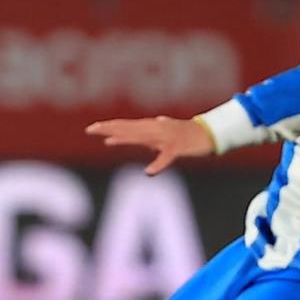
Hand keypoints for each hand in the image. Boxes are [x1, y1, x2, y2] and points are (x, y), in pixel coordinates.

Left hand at [86, 115, 214, 174]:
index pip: (126, 126)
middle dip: (109, 129)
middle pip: (129, 129)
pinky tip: (149, 172)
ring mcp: (166, 138)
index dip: (109, 126)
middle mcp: (155, 130)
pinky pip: (166, 158)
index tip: (91, 128)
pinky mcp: (178, 148)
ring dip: (125, 139)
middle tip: (91, 129)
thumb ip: (154, 136)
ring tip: (108, 141)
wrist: (208, 133)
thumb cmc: (187, 134)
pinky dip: (158, 164)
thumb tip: (146, 137)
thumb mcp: (166, 134)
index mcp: (151, 128)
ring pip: (142, 138)